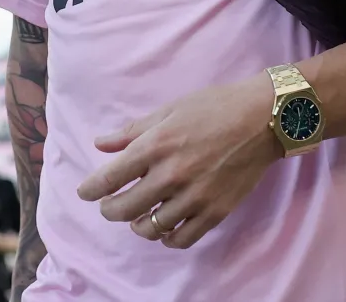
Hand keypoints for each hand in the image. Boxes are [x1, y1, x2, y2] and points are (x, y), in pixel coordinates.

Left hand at [76, 72, 280, 249]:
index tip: (84, 193)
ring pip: (152, 227)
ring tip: (137, 217)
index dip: (91, 190)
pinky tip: (163, 230)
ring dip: (138, 225)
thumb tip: (100, 144)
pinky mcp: (215, 211)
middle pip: (125, 208)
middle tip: (108, 206)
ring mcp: (194, 196)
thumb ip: (131, 131)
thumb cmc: (212, 107)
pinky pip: (182, 238)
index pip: (110, 178)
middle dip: (110, 210)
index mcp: (155, 146)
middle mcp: (171, 175)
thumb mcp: (167, 111)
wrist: (261, 119)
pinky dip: (167, 238)